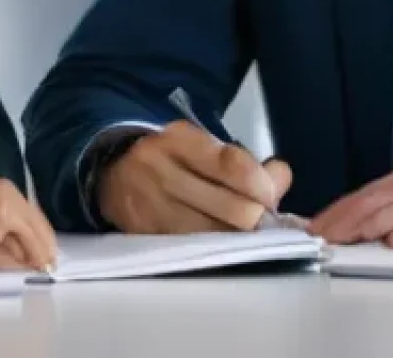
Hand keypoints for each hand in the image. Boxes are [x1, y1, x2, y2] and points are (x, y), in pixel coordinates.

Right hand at [99, 121, 291, 233]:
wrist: (111, 168)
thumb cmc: (171, 156)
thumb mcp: (203, 144)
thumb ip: (246, 161)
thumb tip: (281, 178)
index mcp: (180, 140)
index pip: (232, 164)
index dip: (261, 183)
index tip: (272, 192)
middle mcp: (161, 172)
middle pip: (231, 209)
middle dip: (256, 217)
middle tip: (266, 218)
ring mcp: (150, 209)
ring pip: (213, 237)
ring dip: (239, 239)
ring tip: (247, 234)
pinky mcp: (143, 237)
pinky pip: (191, 252)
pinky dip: (215, 251)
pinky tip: (224, 245)